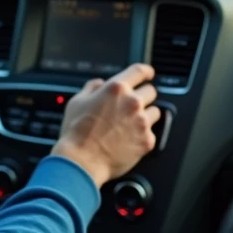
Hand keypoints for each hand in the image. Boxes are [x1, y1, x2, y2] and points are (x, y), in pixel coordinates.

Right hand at [49, 63, 160, 188]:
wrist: (82, 161)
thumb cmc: (76, 133)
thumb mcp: (77, 102)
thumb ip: (91, 88)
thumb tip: (99, 84)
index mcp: (116, 89)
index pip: (139, 71)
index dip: (145, 71)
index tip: (147, 74)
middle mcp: (132, 103)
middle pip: (151, 91)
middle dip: (143, 96)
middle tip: (131, 106)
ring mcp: (142, 122)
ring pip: (155, 112)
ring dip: (146, 115)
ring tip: (130, 125)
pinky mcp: (147, 141)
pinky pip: (152, 133)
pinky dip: (143, 135)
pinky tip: (129, 140)